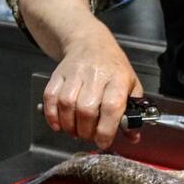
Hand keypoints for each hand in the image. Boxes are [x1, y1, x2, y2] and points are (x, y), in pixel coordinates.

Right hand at [42, 27, 142, 149]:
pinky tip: (59, 124)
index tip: (104, 141)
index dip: (106, 130)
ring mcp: (74, 74)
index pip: (111, 107)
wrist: (90, 42)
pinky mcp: (57, 75)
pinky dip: (52, 115)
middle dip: (86, 132)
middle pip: (86, 110)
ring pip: (66, 105)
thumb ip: (132, 112)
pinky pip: (50, 98)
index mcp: (117, 78)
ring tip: (76, 131)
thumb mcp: (131, 84)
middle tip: (89, 136)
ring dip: (69, 126)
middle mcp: (95, 75)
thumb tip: (133, 136)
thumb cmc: (112, 66)